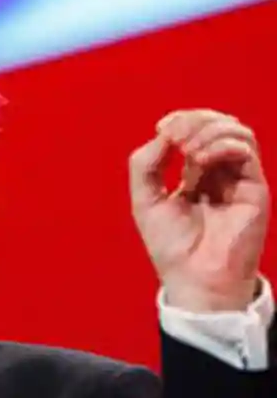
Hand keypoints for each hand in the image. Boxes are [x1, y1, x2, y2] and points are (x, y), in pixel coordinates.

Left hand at [129, 109, 269, 312]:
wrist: (194, 278)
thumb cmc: (171, 246)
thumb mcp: (144, 199)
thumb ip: (146, 164)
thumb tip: (163, 133)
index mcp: (195, 174)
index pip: (195, 131)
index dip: (180, 120)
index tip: (161, 128)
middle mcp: (219, 173)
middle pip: (216, 124)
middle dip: (193, 120)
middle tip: (173, 134)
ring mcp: (237, 179)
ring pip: (235, 131)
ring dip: (207, 129)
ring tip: (187, 149)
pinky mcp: (253, 188)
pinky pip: (245, 150)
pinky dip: (220, 145)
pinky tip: (200, 160)